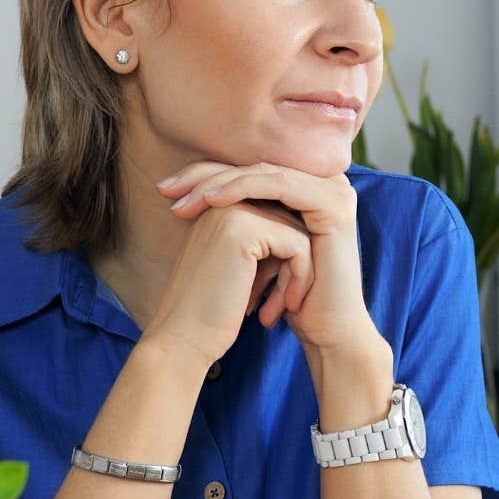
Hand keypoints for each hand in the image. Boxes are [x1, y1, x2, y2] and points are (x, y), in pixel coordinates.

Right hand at [137, 184, 315, 369]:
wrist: (183, 340)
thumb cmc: (212, 313)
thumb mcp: (242, 267)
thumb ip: (265, 241)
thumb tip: (307, 228)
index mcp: (217, 203)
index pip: (277, 215)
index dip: (286, 256)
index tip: (274, 294)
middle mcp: (222, 198)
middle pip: (290, 220)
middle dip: (294, 263)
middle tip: (280, 304)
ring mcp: (232, 210)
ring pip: (298, 231)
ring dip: (299, 274)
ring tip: (282, 307)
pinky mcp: (244, 230)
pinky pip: (298, 244)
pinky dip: (300, 278)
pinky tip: (285, 307)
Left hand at [161, 162, 381, 357]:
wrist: (324, 330)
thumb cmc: (285, 298)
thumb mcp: (254, 251)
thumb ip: (236, 218)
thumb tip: (184, 196)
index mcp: (305, 189)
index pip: (248, 171)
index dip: (205, 175)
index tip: (164, 189)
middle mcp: (323, 184)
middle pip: (254, 168)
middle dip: (205, 177)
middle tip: (166, 190)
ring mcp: (333, 191)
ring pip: (265, 173)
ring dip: (220, 183)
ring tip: (186, 201)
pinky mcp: (334, 204)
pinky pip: (281, 186)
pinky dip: (245, 190)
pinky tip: (215, 201)